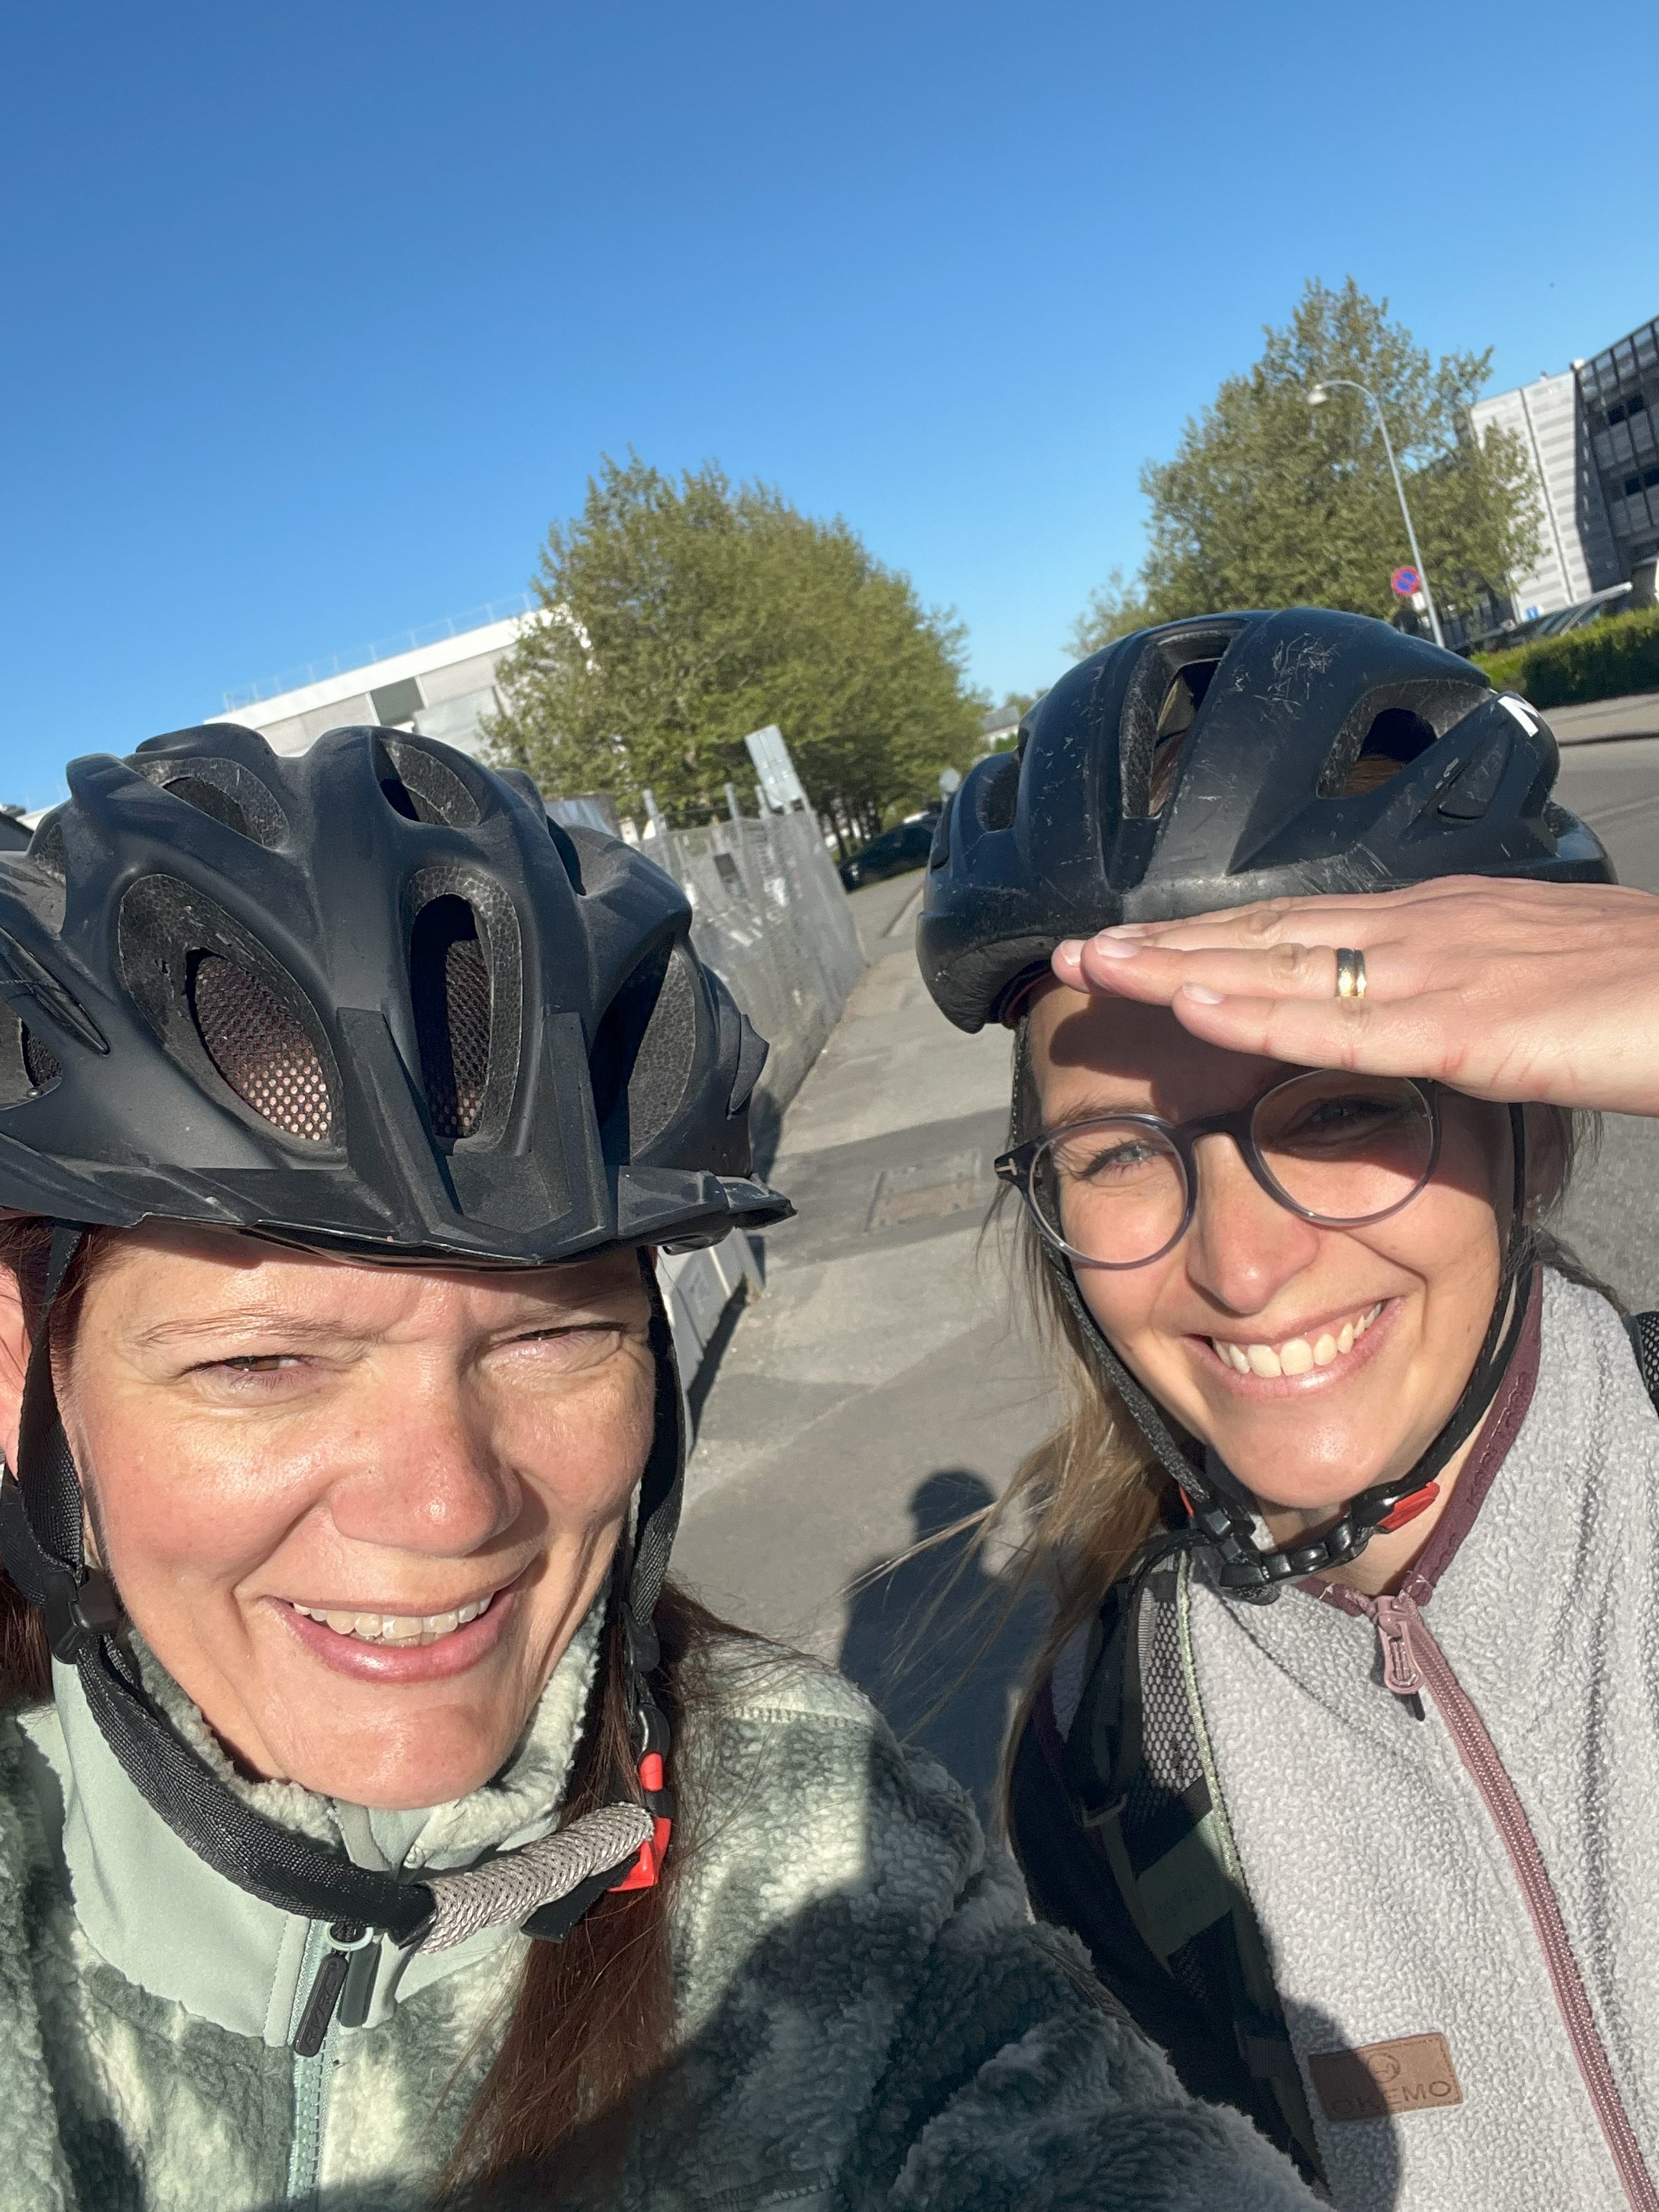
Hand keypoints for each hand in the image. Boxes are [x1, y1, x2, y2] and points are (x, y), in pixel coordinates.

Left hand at [1051, 876, 1658, 1117]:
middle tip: (1067, 951)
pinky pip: (1343, 1023)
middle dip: (1162, 945)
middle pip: (1264, 933)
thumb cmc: (1649, 992)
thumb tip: (1423, 1020)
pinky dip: (1259, 1014)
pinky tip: (1193, 1010)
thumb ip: (1466, 996)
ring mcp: (1440, 970)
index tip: (1131, 945)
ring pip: (1280, 965)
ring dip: (1177, 968)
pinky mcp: (1469, 1024)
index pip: (1297, 924)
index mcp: (1438, 921)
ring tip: (1089, 967)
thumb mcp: (1536, 985)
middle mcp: (1423, 928)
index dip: (1206, 935)